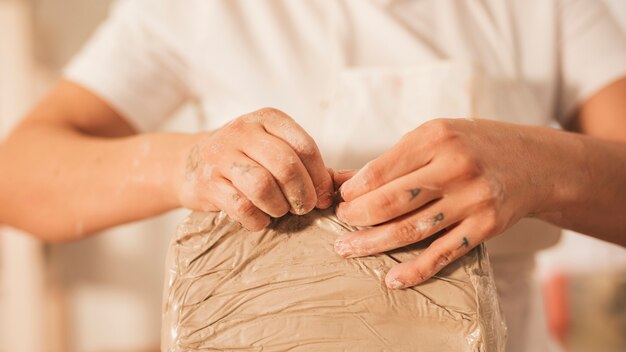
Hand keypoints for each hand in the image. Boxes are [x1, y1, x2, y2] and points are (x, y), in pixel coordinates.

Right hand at [177, 108, 332, 230]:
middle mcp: (242, 131)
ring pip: (263, 186)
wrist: (191, 162)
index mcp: (267, 118)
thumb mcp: (271, 146)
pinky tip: (260, 218)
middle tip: (305, 207)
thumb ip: (302, 161)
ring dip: (279, 207)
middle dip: (302, 194)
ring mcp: (221, 155)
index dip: (320, 177)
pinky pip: (242, 207)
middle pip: (286, 166)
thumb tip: (332, 187)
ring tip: (281, 211)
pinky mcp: (207, 182)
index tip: (324, 196)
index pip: (305, 146)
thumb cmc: (244, 157)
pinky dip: (258, 220)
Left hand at [334, 118, 555, 288]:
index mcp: (436, 138)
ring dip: (374, 244)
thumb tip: (341, 180)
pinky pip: (444, 253)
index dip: (354, 190)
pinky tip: (392, 278)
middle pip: (392, 202)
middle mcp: (455, 167)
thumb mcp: (434, 137)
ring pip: (412, 230)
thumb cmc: (473, 145)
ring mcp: (472, 199)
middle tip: (340, 225)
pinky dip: (416, 269)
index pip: (380, 171)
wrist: (534, 162)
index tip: (341, 199)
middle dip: (357, 217)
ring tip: (347, 250)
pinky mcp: (486, 226)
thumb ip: (391, 160)